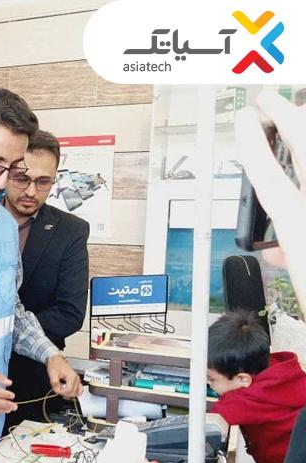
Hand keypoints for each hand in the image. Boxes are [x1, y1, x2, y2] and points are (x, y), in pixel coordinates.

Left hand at [46, 354, 81, 397]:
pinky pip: (78, 389)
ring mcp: (77, 379)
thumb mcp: (52, 374)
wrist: (56, 359)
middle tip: (59, 390)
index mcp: (72, 376)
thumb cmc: (55, 364)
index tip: (57, 390)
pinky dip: (73, 392)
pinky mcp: (76, 380)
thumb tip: (58, 391)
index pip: (69, 390)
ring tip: (63, 391)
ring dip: (70, 394)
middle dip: (65, 393)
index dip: (62, 392)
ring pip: (78, 392)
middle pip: (74, 392)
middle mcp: (76, 378)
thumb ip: (55, 384)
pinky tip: (66, 390)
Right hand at [236, 92, 305, 307]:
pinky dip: (301, 175)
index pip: (268, 177)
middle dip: (286, 118)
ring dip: (303, 134)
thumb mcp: (301, 282)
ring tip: (295, 120)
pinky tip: (294, 176)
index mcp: (301, 227)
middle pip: (304, 149)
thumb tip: (278, 250)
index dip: (252, 144)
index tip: (243, 120)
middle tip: (270, 101)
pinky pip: (302, 193)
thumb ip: (288, 258)